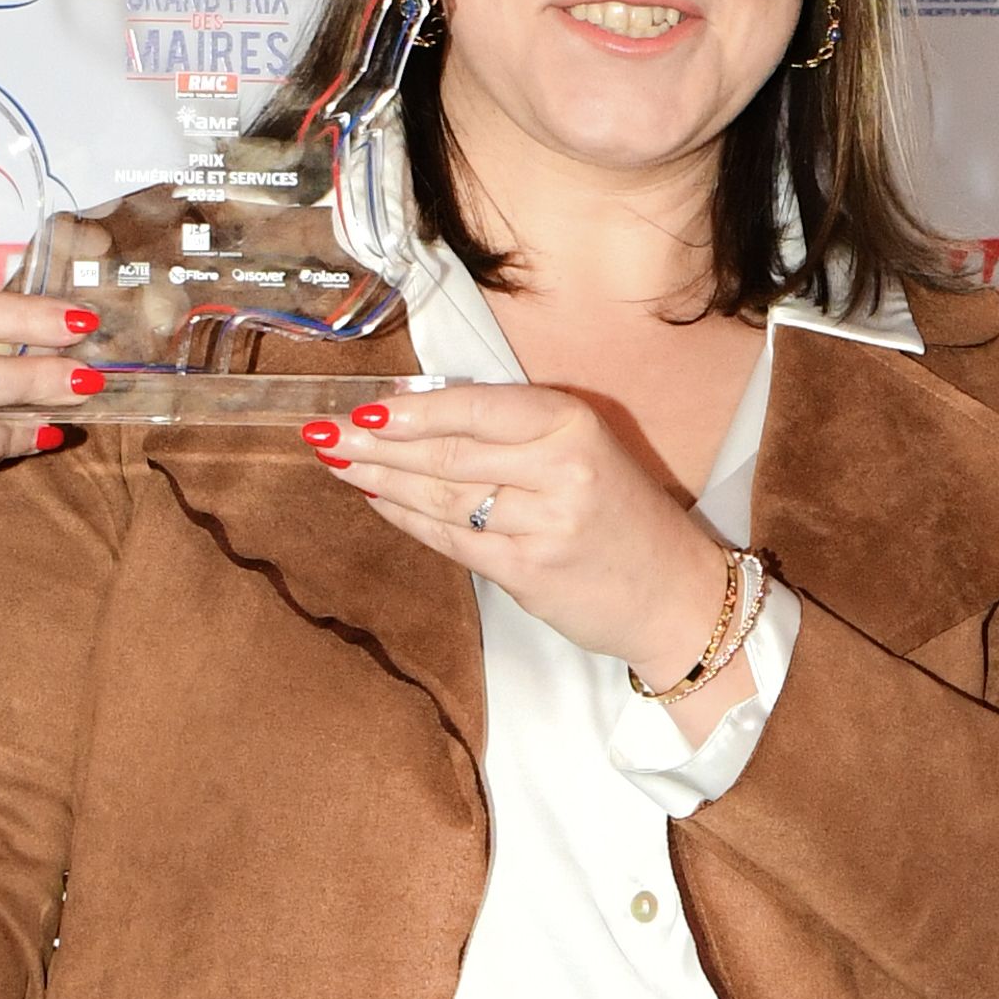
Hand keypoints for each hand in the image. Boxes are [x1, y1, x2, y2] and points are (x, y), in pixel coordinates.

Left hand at [309, 384, 739, 692]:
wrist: (674, 593)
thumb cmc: (622, 516)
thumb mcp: (584, 451)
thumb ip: (514, 432)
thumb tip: (416, 412)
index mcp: (574, 424)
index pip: (475, 407)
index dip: (411, 408)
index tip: (361, 404)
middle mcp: (560, 469)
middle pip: (448, 452)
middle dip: (377, 442)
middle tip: (324, 432)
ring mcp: (543, 523)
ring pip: (442, 496)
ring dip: (380, 479)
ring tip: (337, 462)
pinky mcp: (528, 571)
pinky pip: (451, 540)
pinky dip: (408, 518)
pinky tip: (377, 501)